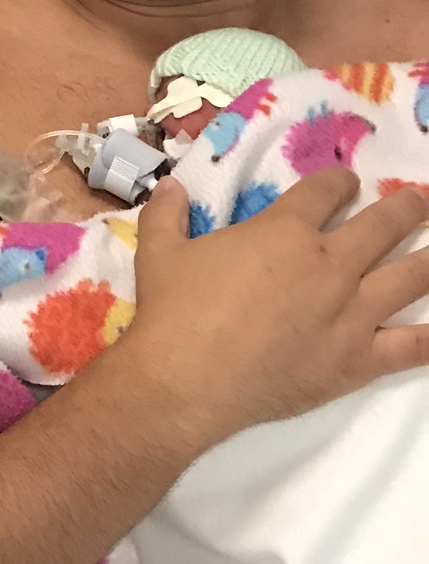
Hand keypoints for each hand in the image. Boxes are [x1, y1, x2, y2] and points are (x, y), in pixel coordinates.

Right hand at [125, 169, 428, 446]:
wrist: (184, 380)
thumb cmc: (173, 312)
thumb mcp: (159, 253)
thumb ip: (166, 215)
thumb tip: (169, 187)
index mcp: (285, 231)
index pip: (326, 192)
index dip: (339, 183)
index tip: (345, 184)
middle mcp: (329, 264)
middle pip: (384, 224)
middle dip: (405, 208)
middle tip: (417, 202)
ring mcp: (351, 312)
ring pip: (412, 276)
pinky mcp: (358, 359)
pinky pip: (413, 346)